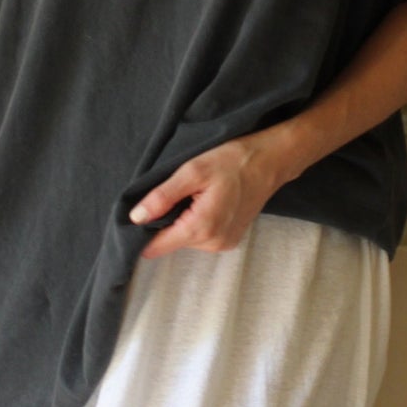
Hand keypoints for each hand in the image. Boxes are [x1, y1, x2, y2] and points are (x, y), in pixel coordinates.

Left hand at [129, 135, 282, 258]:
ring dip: (182, 219)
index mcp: (202, 228)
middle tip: (178, 192)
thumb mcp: (192, 171)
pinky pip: (200, 236)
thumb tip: (136, 217)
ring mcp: (223, 244)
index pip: (156, 246)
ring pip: (185, 238)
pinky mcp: (229, 239)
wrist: (270, 161)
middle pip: (170, 240)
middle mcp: (213, 244)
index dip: (142, 231)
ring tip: (195, 194)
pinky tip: (206, 201)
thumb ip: (162, 197)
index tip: (141, 212)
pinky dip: (196, 221)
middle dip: (166, 220)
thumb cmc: (233, 161)